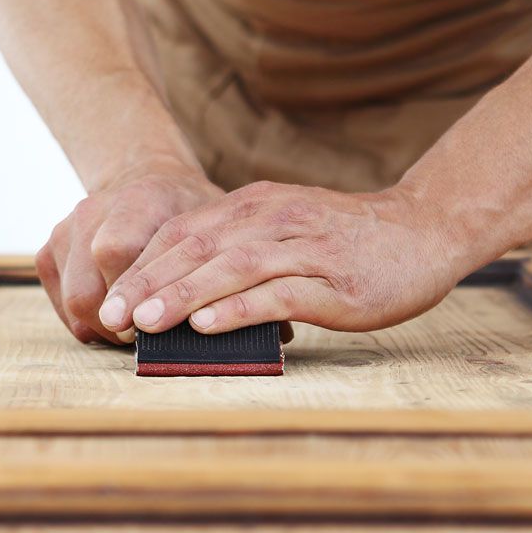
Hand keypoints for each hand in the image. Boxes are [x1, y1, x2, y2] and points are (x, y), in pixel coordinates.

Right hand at [38, 159, 222, 342]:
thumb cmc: (188, 213)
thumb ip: (208, 264)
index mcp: (136, 201)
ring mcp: (65, 231)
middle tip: (146, 336)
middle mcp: (92, 212)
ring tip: (134, 328)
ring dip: (104, 328)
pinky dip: (88, 321)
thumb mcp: (212, 225)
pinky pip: (61, 304)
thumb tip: (208, 318)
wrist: (149, 183)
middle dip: (116, 326)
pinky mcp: (50, 251)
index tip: (152, 321)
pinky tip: (117, 316)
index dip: (131, 297)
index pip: (114, 252)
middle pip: (85, 291)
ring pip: (72, 303)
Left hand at [97, 181, 467, 336]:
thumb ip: (238, 251)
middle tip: (109, 318)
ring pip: (230, 269)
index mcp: (254, 206)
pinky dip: (238, 309)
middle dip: (147, 284)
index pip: (183, 233)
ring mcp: (303, 249)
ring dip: (182, 296)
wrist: (425, 232)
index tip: (106, 300)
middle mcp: (273, 220)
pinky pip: (277, 293)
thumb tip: (183, 292)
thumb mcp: (284, 231)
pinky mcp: (332, 281)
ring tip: (145, 323)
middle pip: (196, 250)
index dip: (141, 266)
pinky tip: (207, 325)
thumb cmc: (348, 243)